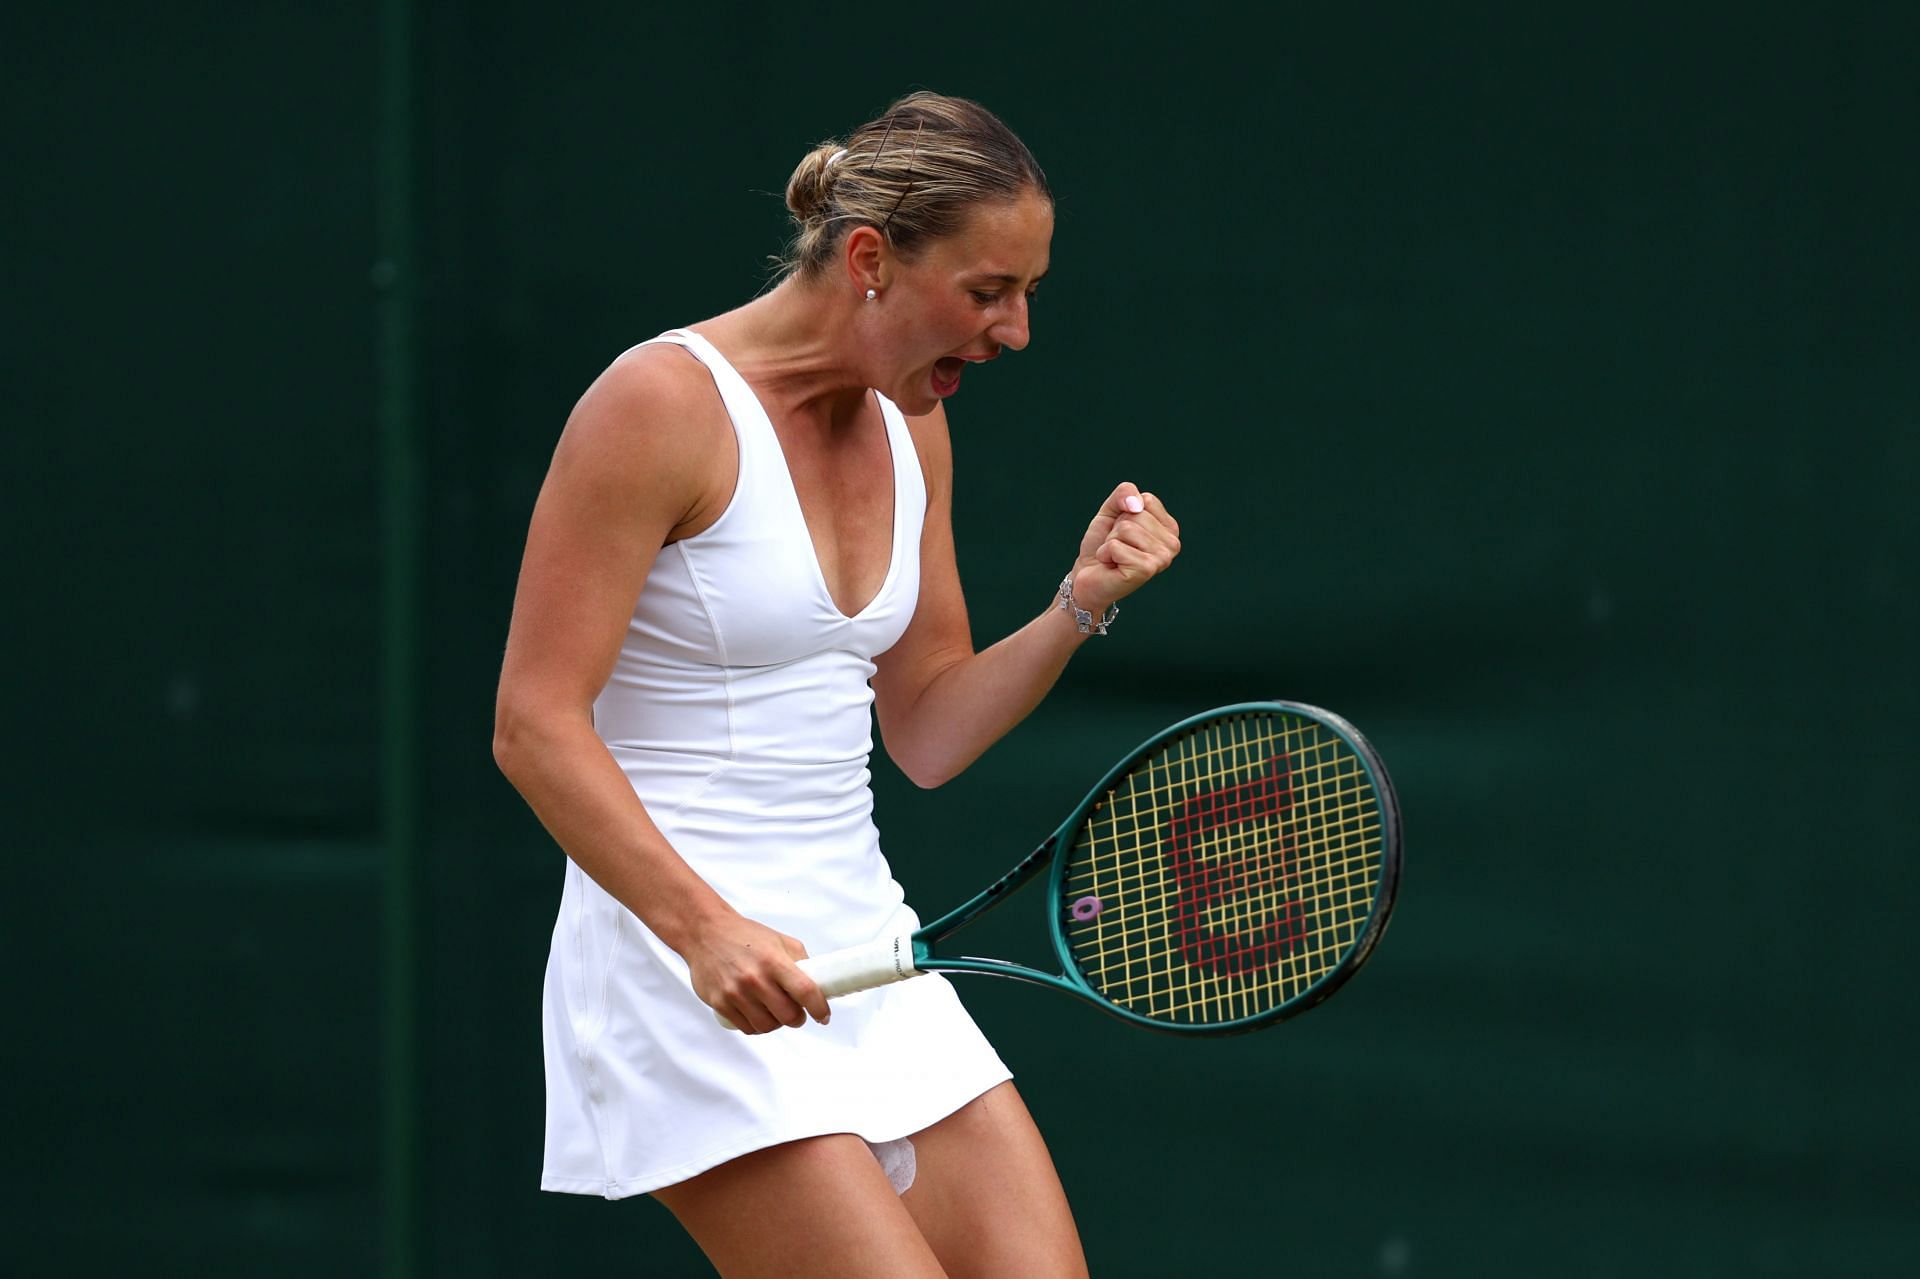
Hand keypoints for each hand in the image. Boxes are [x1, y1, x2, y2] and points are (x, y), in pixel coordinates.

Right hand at [683, 911, 829, 1033]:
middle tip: (797, 1013)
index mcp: (774, 961)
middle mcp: (755, 979)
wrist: (705, 933)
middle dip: (798, 1018)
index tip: (824, 1016)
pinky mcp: (720, 1004)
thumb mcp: (779, 940)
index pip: (805, 991)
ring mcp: (736, 993)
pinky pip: (747, 1028)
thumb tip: (818, 984)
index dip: (819, 1008)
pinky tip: (758, 1014)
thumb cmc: (744, 936)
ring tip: (775, 1012)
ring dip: (777, 1023)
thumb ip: (800, 961)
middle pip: (788, 1016)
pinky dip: (757, 1025)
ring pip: (767, 1026)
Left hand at [1068, 482, 1181, 613]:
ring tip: (1114, 556)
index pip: (1146, 500)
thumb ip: (1124, 493)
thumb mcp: (1112, 511)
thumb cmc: (1102, 544)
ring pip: (1126, 528)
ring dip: (1110, 542)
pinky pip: (1115, 546)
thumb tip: (1135, 504)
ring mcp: (1162, 558)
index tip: (1123, 533)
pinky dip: (1105, 553)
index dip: (1124, 512)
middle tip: (1117, 547)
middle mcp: (1172, 544)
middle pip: (1136, 514)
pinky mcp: (1146, 570)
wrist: (1088, 576)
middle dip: (1116, 529)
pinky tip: (1111, 565)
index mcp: (1169, 528)